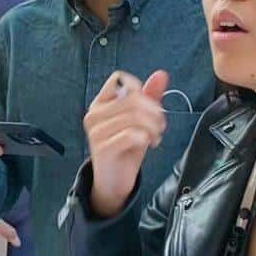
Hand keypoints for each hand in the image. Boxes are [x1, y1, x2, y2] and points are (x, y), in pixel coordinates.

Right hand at [83, 69, 168, 217]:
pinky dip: (147, 138)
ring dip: (153, 126)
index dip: (141, 91)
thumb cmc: (125, 147)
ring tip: (156, 136)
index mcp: (100, 103)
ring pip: (134, 116)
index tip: (150, 106)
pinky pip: (132, 135)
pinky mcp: (103, 148)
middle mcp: (94, 114)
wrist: (112, 181)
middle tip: (161, 125)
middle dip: (154, 111)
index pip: (119, 79)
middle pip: (132, 98)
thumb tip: (161, 74)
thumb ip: (149, 96)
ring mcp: (96, 131)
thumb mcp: (140, 119)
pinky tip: (148, 144)